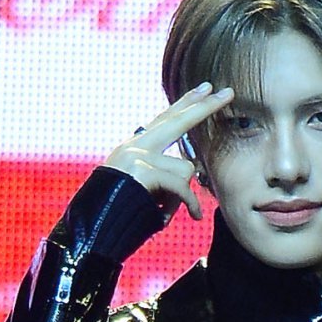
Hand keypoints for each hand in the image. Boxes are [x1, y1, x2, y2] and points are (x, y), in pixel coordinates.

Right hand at [103, 83, 233, 223]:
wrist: (93, 232)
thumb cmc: (121, 218)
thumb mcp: (143, 190)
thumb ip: (160, 174)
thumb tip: (188, 173)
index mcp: (134, 147)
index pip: (165, 119)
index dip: (186, 103)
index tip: (205, 89)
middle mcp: (135, 146)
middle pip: (177, 120)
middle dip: (205, 107)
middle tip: (229, 93)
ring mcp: (137, 156)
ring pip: (186, 169)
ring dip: (183, 197)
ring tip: (165, 213)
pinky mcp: (142, 171)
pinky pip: (181, 186)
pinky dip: (189, 204)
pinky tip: (191, 216)